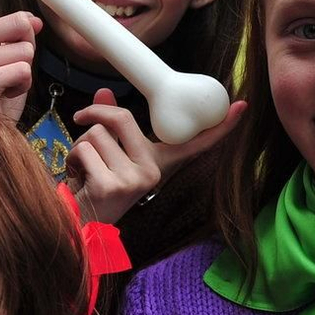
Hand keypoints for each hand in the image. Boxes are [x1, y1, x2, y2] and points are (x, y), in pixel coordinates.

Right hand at [0, 0, 41, 123]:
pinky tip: (4, 95)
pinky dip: (22, 85)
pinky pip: (22, 70)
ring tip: (7, 84)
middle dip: (28, 45)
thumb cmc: (1, 89)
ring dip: (26, 69)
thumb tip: (34, 21)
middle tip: (11, 68)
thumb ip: (18, 30)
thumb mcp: (12, 52)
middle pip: (20, 22)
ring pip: (25, 48)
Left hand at [67, 89, 246, 224]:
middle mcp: (153, 173)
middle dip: (95, 115)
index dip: (219, 126)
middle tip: (81, 119)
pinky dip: (73, 157)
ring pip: (97, 133)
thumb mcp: (106, 152)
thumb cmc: (93, 186)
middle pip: (123, 118)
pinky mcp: (112, 185)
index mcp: (158, 164)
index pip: (192, 143)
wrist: (79, 223)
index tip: (241, 106)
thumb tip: (103, 92)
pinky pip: (85, 149)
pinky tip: (79, 179)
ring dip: (79, 145)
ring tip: (84, 168)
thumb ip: (109, 124)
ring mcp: (135, 180)